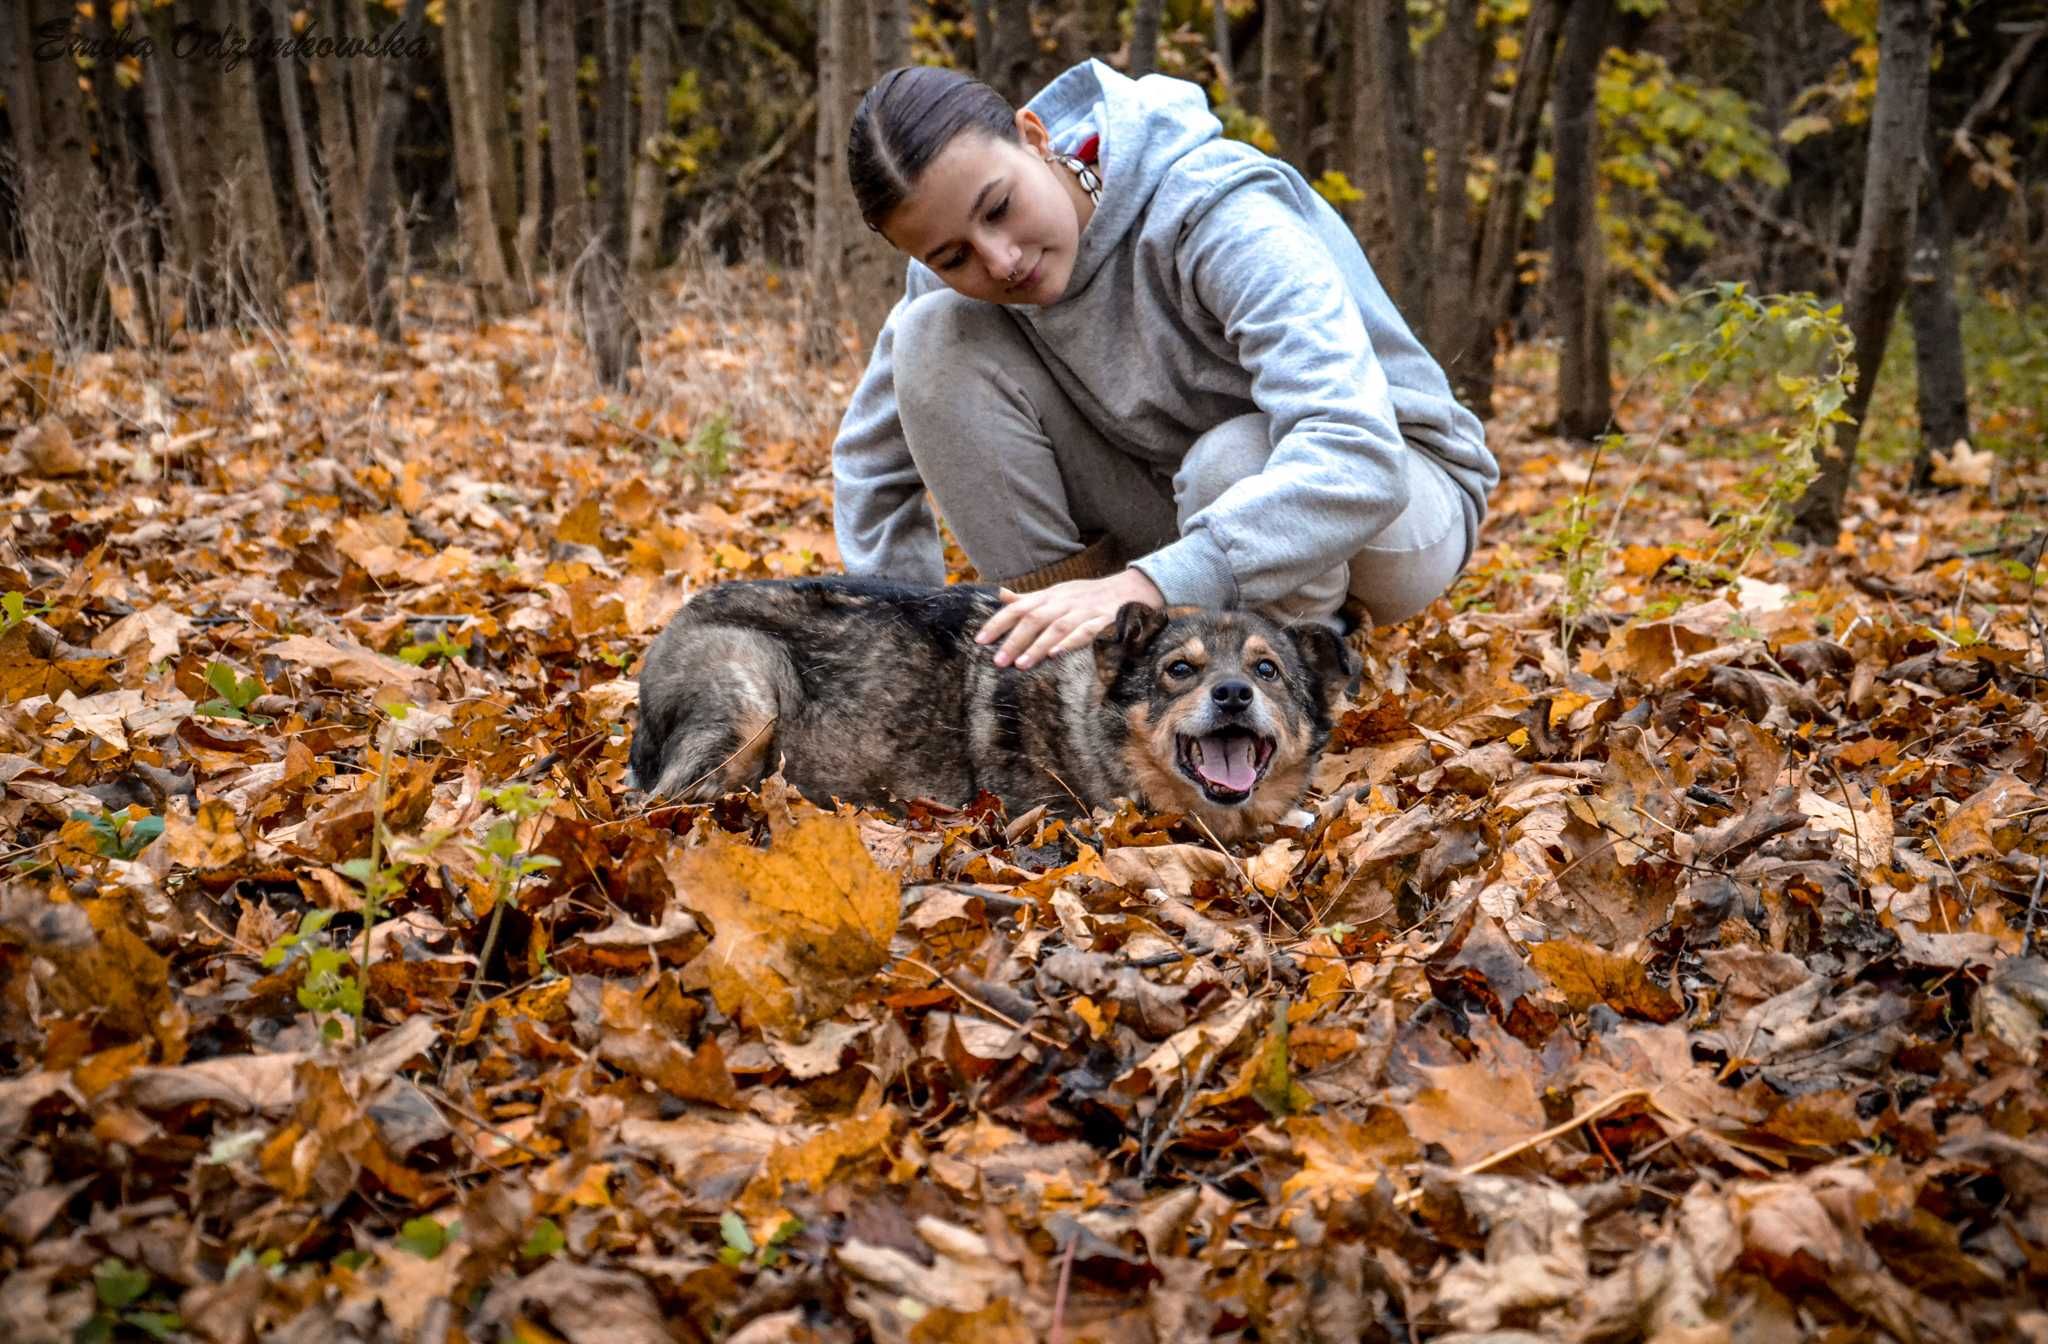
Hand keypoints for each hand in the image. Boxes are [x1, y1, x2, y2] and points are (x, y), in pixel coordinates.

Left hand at [976, 568, 1164, 669]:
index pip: (1019, 607)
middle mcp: (1064, 602)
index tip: (979, 640)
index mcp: (1051, 596)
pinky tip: (1056, 654)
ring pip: (1056, 627)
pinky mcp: (1104, 621)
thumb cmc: (1089, 595)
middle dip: (1014, 639)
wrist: (1133, 588)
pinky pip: (1086, 632)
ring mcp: (1084, 611)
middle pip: (1034, 618)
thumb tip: (1000, 596)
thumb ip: (1029, 599)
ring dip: (1037, 645)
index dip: (998, 622)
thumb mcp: (1058, 593)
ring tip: (1020, 665)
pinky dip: (1070, 642)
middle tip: (997, 661)